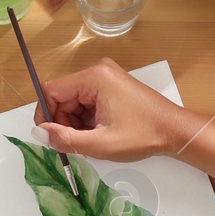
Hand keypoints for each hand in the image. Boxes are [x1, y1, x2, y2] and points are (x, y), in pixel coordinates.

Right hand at [33, 58, 199, 161]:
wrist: (175, 131)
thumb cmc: (145, 134)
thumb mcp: (101, 144)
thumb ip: (66, 139)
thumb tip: (39, 133)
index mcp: (94, 78)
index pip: (51, 90)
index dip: (45, 115)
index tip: (50, 137)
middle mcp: (99, 71)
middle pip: (62, 96)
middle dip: (64, 122)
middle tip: (76, 143)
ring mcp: (106, 77)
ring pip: (74, 101)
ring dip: (76, 123)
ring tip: (93, 140)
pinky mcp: (112, 86)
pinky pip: (87, 101)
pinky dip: (87, 119)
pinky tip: (99, 133)